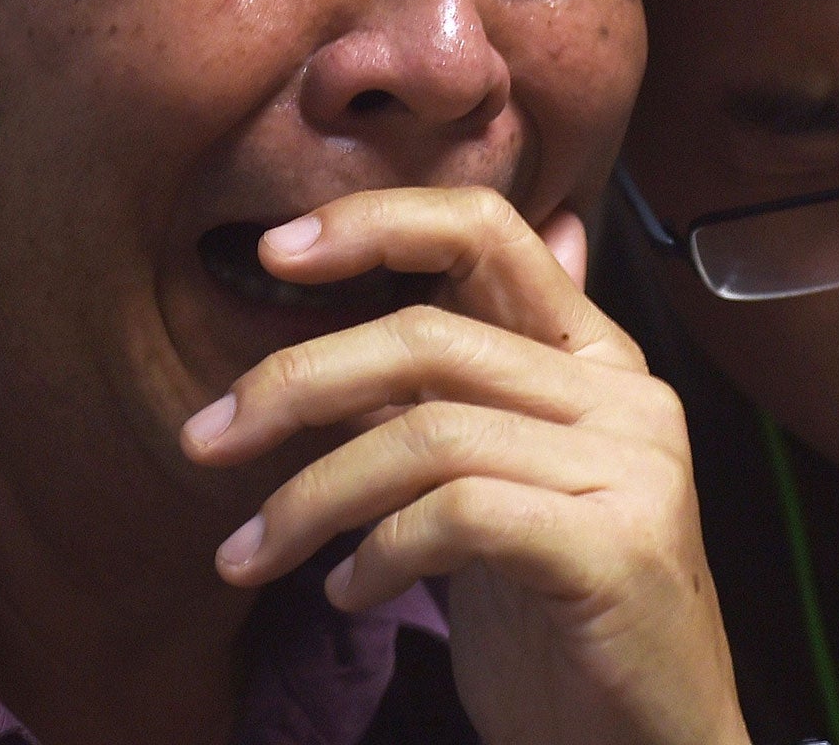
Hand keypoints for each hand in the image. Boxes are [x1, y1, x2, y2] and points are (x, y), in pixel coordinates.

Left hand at [181, 188, 750, 744]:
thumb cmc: (563, 616)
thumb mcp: (494, 486)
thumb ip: (462, 388)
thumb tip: (423, 275)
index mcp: (596, 358)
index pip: (487, 232)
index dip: (376, 223)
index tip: (273, 250)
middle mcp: (625, 393)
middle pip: (429, 336)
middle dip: (297, 380)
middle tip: (205, 436)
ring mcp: (633, 466)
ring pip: (428, 434)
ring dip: (311, 495)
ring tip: (249, 552)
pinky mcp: (617, 547)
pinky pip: (458, 516)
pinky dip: (377, 553)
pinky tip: (348, 592)